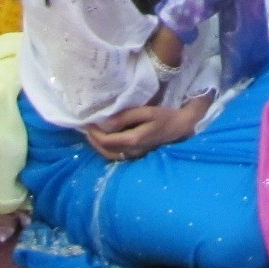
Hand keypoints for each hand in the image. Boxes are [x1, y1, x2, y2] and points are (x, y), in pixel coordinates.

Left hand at [82, 98, 209, 160]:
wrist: (181, 127)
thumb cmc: (165, 116)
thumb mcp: (147, 112)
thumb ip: (126, 116)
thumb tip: (107, 122)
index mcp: (133, 140)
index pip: (106, 141)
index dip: (94, 133)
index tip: (88, 122)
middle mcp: (132, 152)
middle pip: (105, 151)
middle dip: (93, 141)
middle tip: (87, 128)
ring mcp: (135, 155)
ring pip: (110, 156)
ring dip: (99, 146)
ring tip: (93, 134)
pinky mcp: (138, 155)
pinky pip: (117, 155)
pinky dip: (108, 149)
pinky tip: (107, 139)